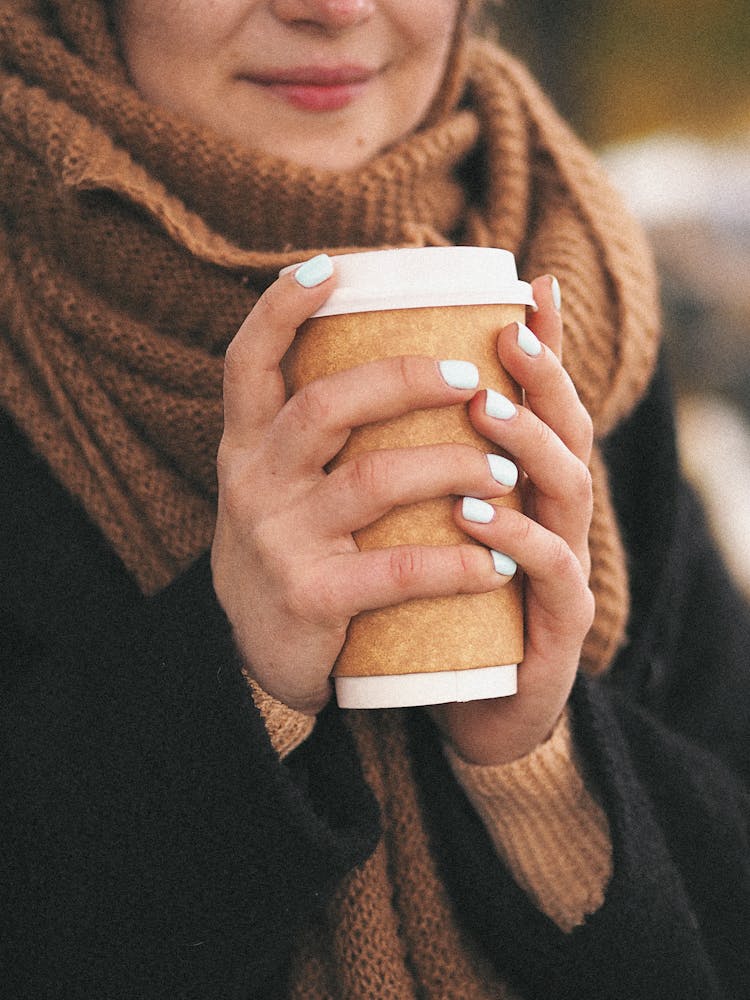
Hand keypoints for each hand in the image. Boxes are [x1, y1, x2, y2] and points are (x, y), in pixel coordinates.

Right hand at [211, 259, 521, 713]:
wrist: (256, 658)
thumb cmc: (289, 550)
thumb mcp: (277, 485)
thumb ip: (310, 430)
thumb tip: (388, 351)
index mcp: (246, 446)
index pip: (247, 358)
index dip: (282, 307)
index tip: (332, 265)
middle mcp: (252, 483)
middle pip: (325, 405)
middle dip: (405, 379)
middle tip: (472, 378)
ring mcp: (278, 540)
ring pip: (373, 479)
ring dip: (453, 467)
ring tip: (505, 473)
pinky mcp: (311, 597)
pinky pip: (396, 568)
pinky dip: (456, 561)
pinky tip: (497, 563)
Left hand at [429, 275, 595, 763]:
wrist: (470, 705)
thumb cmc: (442, 605)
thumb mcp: (423, 527)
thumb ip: (411, 468)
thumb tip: (353, 400)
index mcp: (525, 487)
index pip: (541, 404)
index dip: (546, 346)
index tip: (532, 286)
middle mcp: (551, 516)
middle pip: (567, 430)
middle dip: (543, 378)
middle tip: (507, 338)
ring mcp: (561, 569)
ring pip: (567, 489)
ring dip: (529, 443)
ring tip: (485, 411)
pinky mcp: (556, 627)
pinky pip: (548, 574)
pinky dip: (514, 539)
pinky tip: (475, 514)